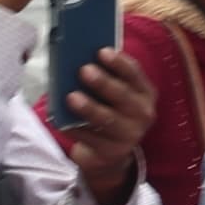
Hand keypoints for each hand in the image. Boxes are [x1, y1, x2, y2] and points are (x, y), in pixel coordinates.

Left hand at [59, 52, 156, 203]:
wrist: (111, 152)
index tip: (101, 51)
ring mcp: (129, 136)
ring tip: (71, 97)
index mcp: (145, 93)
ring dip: (89, 107)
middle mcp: (142, 114)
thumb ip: (107, 78)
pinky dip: (74, 128)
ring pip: (107, 119)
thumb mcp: (116, 95)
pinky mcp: (111, 152)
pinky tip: (60, 120)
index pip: (135, 74)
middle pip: (122, 96)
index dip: (119, 63)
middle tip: (84, 70)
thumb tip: (78, 59)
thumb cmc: (109, 111)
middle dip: (103, 82)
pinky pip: (90, 138)